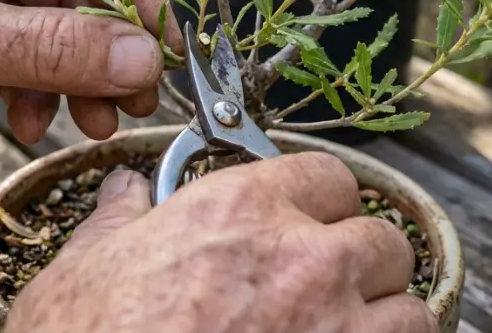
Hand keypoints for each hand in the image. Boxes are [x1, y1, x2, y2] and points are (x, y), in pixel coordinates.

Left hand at [0, 0, 179, 174]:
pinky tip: (26, 120)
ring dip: (68, 74)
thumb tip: (140, 57)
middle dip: (99, 47)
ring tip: (82, 124)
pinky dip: (29, 86)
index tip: (164, 52)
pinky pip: (12, 50)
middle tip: (125, 104)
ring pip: (45, 24)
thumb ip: (47, 47)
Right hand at [5, 152, 437, 332]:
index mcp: (240, 212)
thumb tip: (124, 193)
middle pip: (381, 239)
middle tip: (328, 285)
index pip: (328, 175)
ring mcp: (335, 327)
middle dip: (361, 262)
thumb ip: (117, 222)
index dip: (321, 200)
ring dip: (384, 320)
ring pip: (409, 308)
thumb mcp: (82, 271)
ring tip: (347, 332)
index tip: (311, 220)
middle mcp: (303, 260)